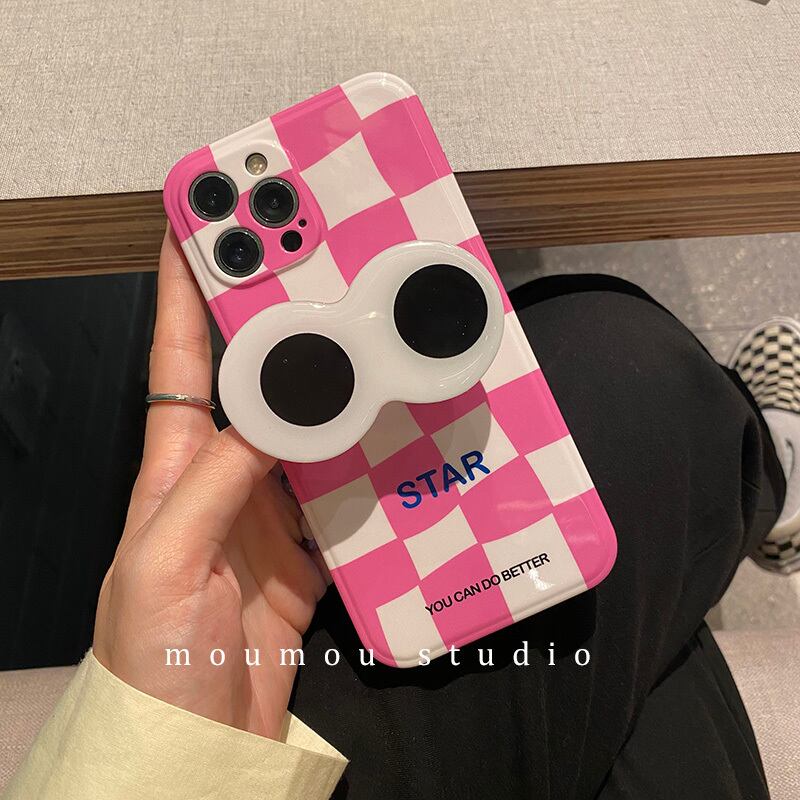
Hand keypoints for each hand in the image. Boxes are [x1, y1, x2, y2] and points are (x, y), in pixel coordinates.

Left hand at [93, 228, 327, 738]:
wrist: (204, 739)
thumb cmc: (155, 658)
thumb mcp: (164, 563)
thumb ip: (211, 483)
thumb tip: (269, 412)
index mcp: (173, 469)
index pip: (181, 361)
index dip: (187, 291)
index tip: (201, 225)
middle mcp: (224, 476)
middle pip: (252, 377)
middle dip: (272, 312)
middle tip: (305, 257)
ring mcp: (270, 508)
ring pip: (306, 422)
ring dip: (329, 377)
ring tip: (361, 324)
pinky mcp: (310, 543)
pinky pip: (343, 480)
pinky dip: (368, 450)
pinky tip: (393, 423)